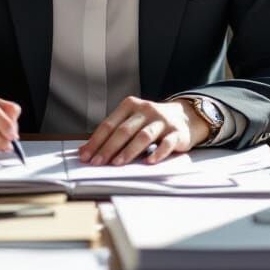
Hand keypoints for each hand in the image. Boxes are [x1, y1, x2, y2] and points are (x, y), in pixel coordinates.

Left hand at [77, 96, 209, 166]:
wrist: (184, 117)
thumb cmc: (151, 122)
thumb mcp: (131, 121)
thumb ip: (111, 133)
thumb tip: (85, 151)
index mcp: (130, 105)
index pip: (109, 124)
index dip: (96, 141)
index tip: (85, 156)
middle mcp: (145, 110)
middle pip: (124, 130)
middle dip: (109, 148)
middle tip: (97, 163)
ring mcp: (162, 121)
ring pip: (143, 136)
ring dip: (129, 151)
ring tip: (118, 163)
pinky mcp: (177, 132)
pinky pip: (166, 143)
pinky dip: (157, 153)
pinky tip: (149, 162)